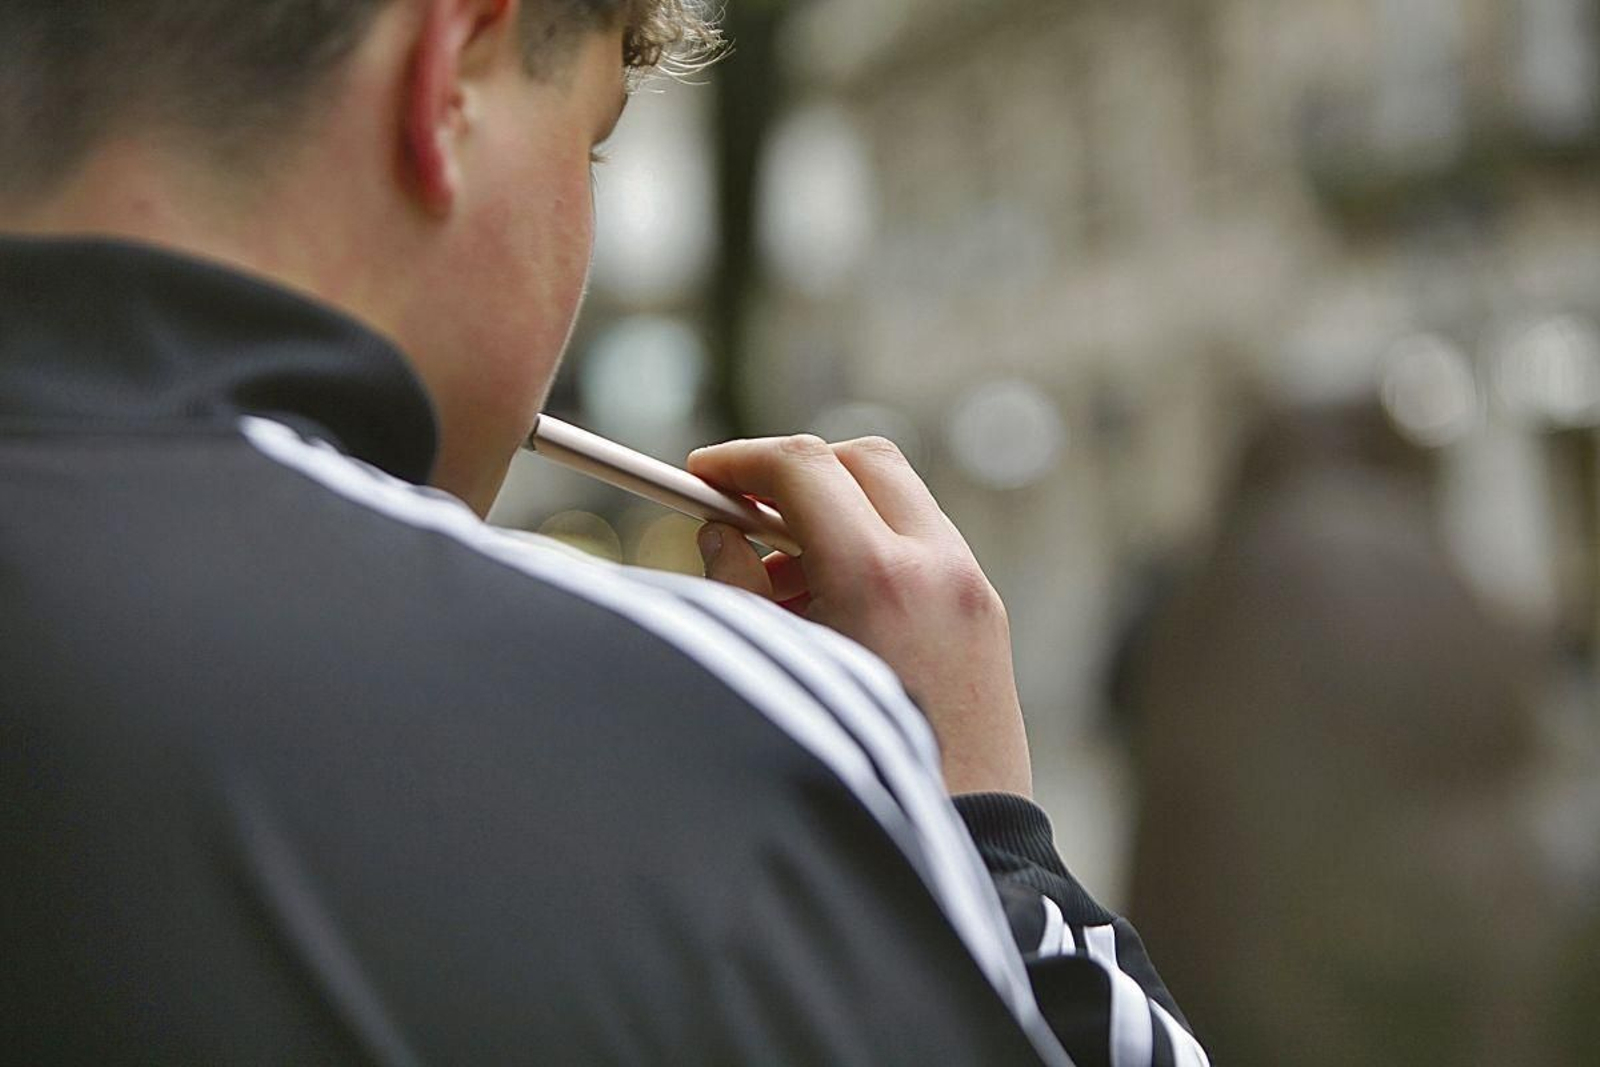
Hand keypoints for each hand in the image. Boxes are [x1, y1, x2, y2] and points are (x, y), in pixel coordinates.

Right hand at [688, 435, 1032, 797]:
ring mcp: (973, 587)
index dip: (741, 461)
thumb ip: (737, 587)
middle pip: (862, 459)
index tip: (699, 475)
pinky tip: (831, 611)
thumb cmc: (852, 778)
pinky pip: (924, 545)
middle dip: (796, 472)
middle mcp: (938, 567)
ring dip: (835, 513)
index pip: (803, 466)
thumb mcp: (777, 669)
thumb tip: (719, 532)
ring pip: (898, 499)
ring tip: (779, 582)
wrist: (961, 848)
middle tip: (742, 509)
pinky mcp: (987, 614)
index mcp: (879, 577)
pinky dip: (873, 548)